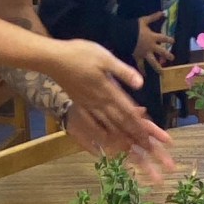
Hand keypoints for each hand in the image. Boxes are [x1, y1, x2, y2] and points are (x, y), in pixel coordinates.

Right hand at [46, 38, 169, 157]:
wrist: (53, 60)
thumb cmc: (79, 54)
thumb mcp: (105, 58)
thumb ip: (123, 72)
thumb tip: (140, 84)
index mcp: (108, 91)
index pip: (128, 113)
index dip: (140, 127)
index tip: (150, 140)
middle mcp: (100, 103)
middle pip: (120, 123)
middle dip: (134, 136)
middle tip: (145, 149)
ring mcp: (89, 105)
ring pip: (108, 125)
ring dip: (121, 137)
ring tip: (131, 149)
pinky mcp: (81, 104)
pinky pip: (94, 123)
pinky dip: (102, 133)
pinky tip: (105, 139)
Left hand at [64, 105, 173, 183]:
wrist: (70, 114)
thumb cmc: (90, 106)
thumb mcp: (109, 104)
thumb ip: (126, 110)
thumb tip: (143, 111)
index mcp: (127, 121)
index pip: (146, 128)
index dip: (158, 135)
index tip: (169, 142)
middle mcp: (126, 134)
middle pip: (145, 146)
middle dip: (158, 156)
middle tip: (171, 167)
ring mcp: (118, 144)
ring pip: (136, 157)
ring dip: (147, 168)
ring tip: (158, 179)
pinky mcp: (107, 152)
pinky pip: (120, 162)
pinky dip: (129, 170)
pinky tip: (138, 179)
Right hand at [134, 11, 173, 70]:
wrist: (124, 35)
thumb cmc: (134, 27)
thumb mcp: (144, 20)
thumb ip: (153, 17)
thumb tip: (163, 12)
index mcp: (153, 37)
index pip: (164, 38)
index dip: (169, 40)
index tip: (173, 42)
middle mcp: (151, 47)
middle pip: (161, 52)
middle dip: (167, 55)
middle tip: (172, 58)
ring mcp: (145, 53)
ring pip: (153, 62)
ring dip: (158, 68)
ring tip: (162, 73)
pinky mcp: (138, 57)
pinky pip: (140, 65)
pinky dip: (142, 70)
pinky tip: (144, 76)